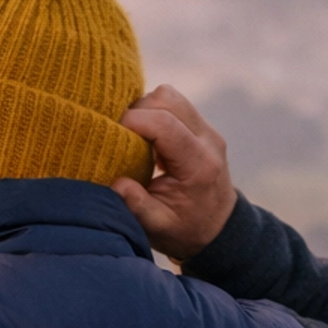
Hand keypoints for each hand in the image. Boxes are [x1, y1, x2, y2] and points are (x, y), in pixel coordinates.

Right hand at [113, 84, 236, 261]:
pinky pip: (172, 103)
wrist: (220, 229)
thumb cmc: (186, 231)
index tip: (107, 135)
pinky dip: (152, 112)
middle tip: (117, 136)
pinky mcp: (200, 127)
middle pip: (167, 100)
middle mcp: (208, 140)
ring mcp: (207, 130)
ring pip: (169, 96)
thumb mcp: (158, 228)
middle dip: (136, 111)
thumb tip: (115, 182)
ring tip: (130, 136)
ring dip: (144, 109)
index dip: (131, 121)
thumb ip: (136, 206)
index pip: (164, 124)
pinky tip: (142, 137)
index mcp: (198, 164)